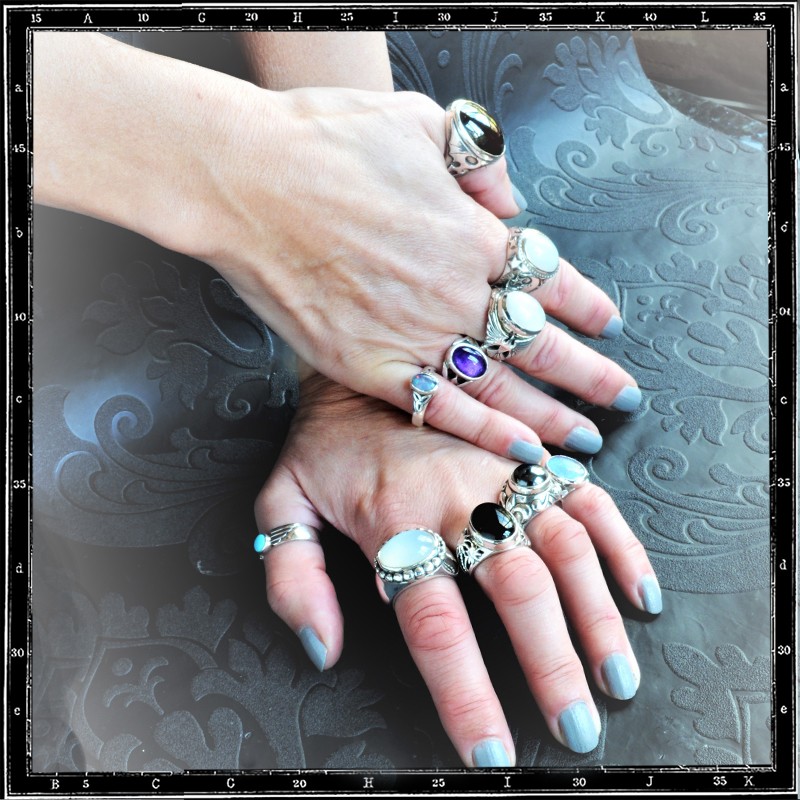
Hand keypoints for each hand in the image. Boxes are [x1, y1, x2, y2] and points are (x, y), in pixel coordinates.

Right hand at [198, 85, 639, 456]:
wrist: (246, 180)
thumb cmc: (325, 141)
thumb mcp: (419, 119)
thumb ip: (479, 159)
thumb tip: (509, 197)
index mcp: (473, 233)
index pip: (550, 279)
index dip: (586, 304)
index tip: (607, 323)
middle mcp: (455, 291)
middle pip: (541, 344)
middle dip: (589, 374)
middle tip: (620, 395)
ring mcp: (413, 334)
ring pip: (502, 387)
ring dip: (552, 416)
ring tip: (585, 440)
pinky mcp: (369, 367)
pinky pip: (442, 409)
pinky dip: (486, 433)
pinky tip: (521, 449)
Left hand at [253, 375, 660, 766]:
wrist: (364, 365)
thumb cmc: (325, 441)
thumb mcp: (282, 503)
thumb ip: (294, 580)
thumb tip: (324, 649)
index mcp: (397, 522)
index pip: (436, 627)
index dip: (467, 696)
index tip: (493, 750)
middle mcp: (459, 500)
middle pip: (518, 591)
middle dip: (551, 666)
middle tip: (578, 727)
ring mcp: (504, 472)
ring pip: (566, 549)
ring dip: (597, 617)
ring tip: (617, 677)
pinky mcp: (531, 455)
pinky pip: (589, 500)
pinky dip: (622, 546)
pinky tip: (640, 593)